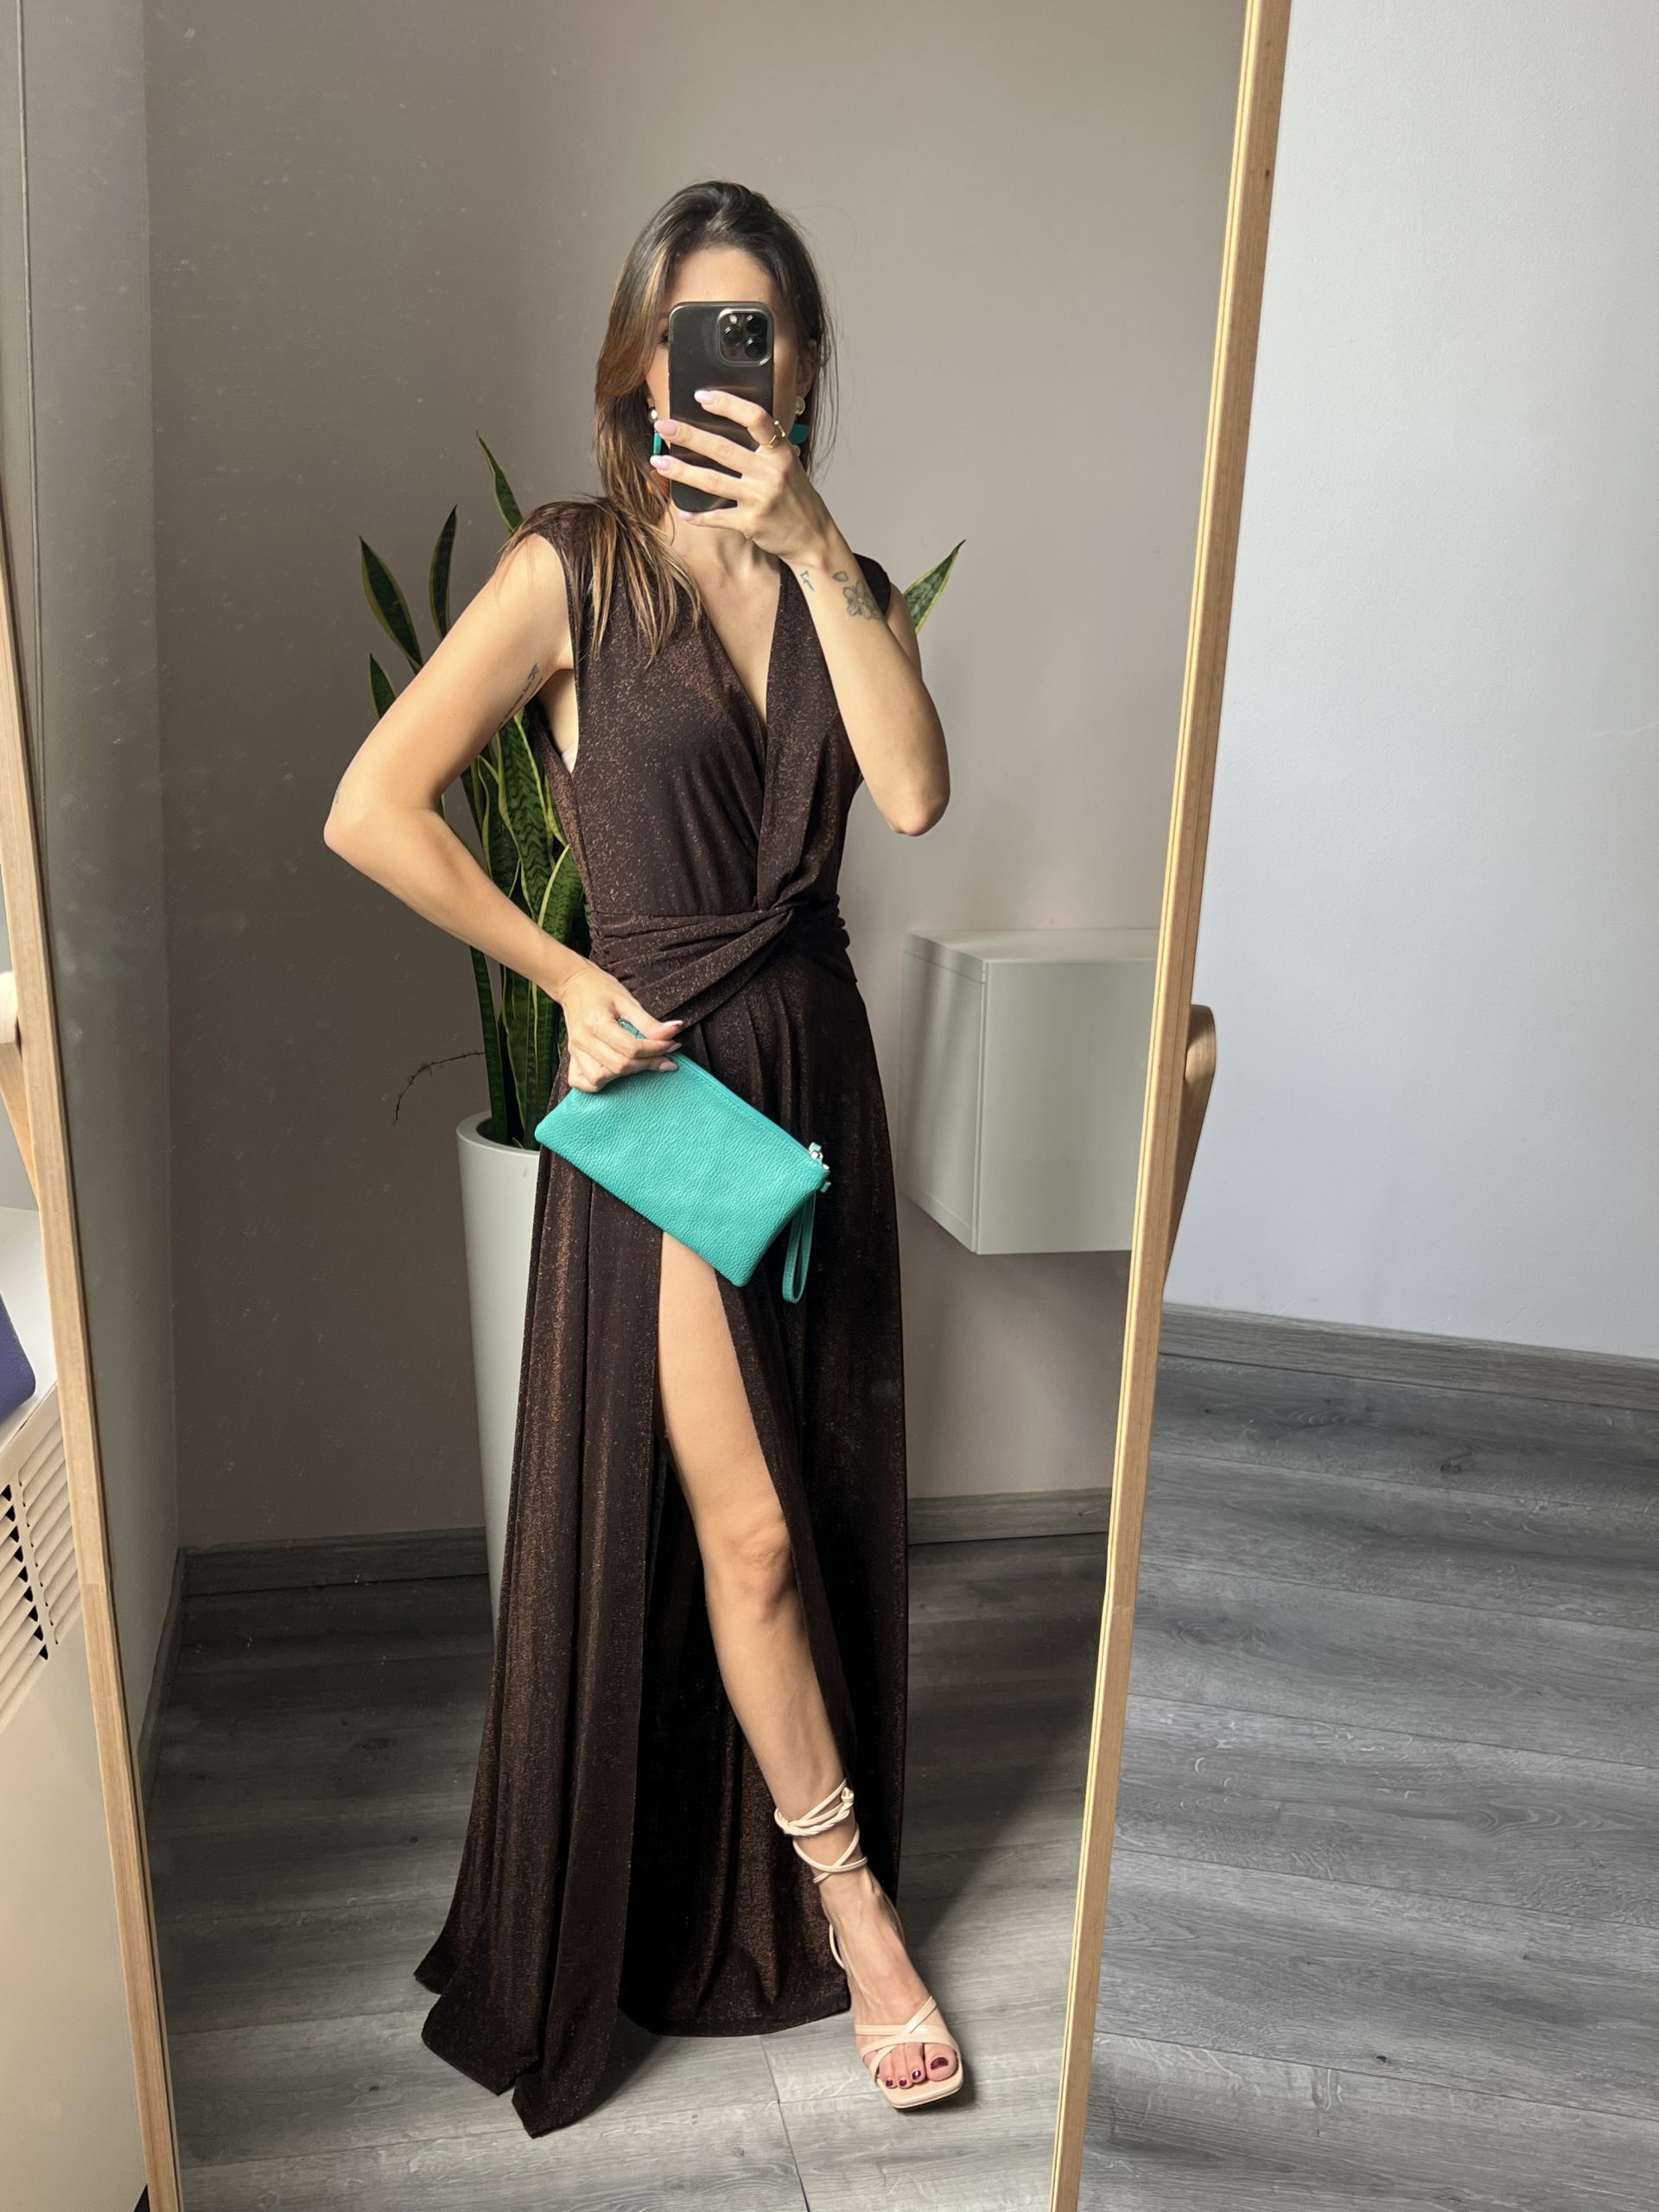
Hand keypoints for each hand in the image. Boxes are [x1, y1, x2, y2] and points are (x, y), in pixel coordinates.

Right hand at [556, 962, 683, 1091]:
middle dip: (648, 1063)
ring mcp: (575, 1051)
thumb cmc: (600, 989)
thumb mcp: (627, 1000)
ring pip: (600, 1078)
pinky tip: (613, 1074)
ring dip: (624, 1075)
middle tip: (665, 1056)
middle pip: (619, 1065)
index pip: (631, 1048)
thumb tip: (673, 1032)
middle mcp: (583, 1040)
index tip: (672, 1045)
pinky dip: (598, 1083)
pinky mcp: (572, 1056)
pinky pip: (582, 1082)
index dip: (656, 1049)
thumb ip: (648, 1021)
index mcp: (597, 1023)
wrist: (573, 984)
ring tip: (640, 1062)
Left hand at [649, 389, 833, 566]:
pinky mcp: (751, 524)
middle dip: (689, 436)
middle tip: (663, 427)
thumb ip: (764, 448)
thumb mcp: (788, 465)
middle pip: (723, 449)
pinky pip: (717, 517)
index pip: (755, 419)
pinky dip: (698, 515)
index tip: (701, 396)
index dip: (728, 404)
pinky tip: (683, 511)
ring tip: (659, 462)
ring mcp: (760, 499)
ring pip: (713, 481)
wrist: (813, 538)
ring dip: (682, 472)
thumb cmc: (796, 499)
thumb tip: (725, 426)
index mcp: (781, 452)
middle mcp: (771, 473)